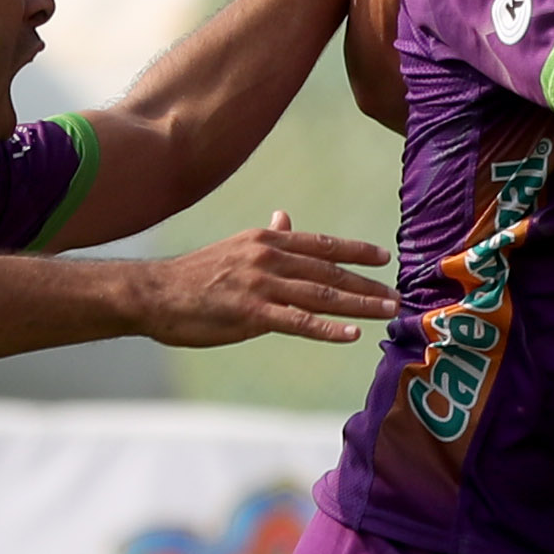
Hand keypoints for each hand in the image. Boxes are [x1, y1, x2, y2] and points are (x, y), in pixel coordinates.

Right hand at [135, 213, 389, 346]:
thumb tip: (284, 219)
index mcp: (266, 241)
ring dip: (360, 304)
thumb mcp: (235, 247)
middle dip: (368, 284)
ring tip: (388, 312)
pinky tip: (353, 334)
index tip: (386, 257)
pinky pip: (299, 321)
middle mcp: (268, 257)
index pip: (322, 244)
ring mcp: (260, 284)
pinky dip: (329, 328)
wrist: (155, 293)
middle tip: (398, 295)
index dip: (357, 251)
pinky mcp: (251, 313)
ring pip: (322, 294)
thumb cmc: (195, 275)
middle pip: (330, 270)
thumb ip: (266, 237)